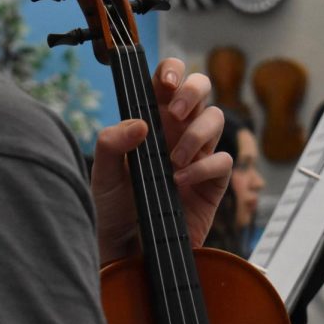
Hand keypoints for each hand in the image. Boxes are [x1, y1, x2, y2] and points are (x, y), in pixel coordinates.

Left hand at [91, 57, 230, 264]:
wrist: (126, 252)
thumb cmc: (112, 209)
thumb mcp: (102, 175)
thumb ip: (111, 144)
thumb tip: (140, 124)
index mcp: (151, 120)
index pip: (167, 81)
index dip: (172, 70)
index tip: (164, 81)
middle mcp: (176, 131)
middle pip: (201, 88)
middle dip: (193, 90)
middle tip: (174, 112)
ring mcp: (197, 154)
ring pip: (215, 119)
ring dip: (196, 133)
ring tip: (173, 160)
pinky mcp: (212, 182)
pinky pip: (222, 160)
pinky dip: (203, 167)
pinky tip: (180, 183)